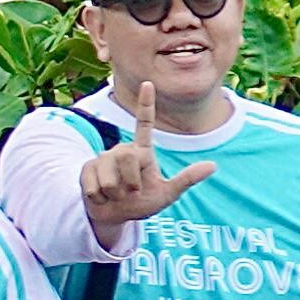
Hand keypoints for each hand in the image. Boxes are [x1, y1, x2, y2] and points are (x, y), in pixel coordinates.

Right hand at [80, 78, 216, 242]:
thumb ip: (187, 179)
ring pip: (110, 175)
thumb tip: (213, 165)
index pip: (144, 123)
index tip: (148, 83)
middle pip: (129, 157)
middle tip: (132, 192)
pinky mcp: (87, 169)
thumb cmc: (141, 203)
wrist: (114, 216)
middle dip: (132, 181)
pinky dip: (101, 197)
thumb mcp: (167, 194)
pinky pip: (95, 184)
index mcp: (142, 151)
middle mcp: (121, 150)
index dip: (146, 104)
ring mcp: (102, 158)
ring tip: (116, 195)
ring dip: (116, 193)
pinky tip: (101, 196)